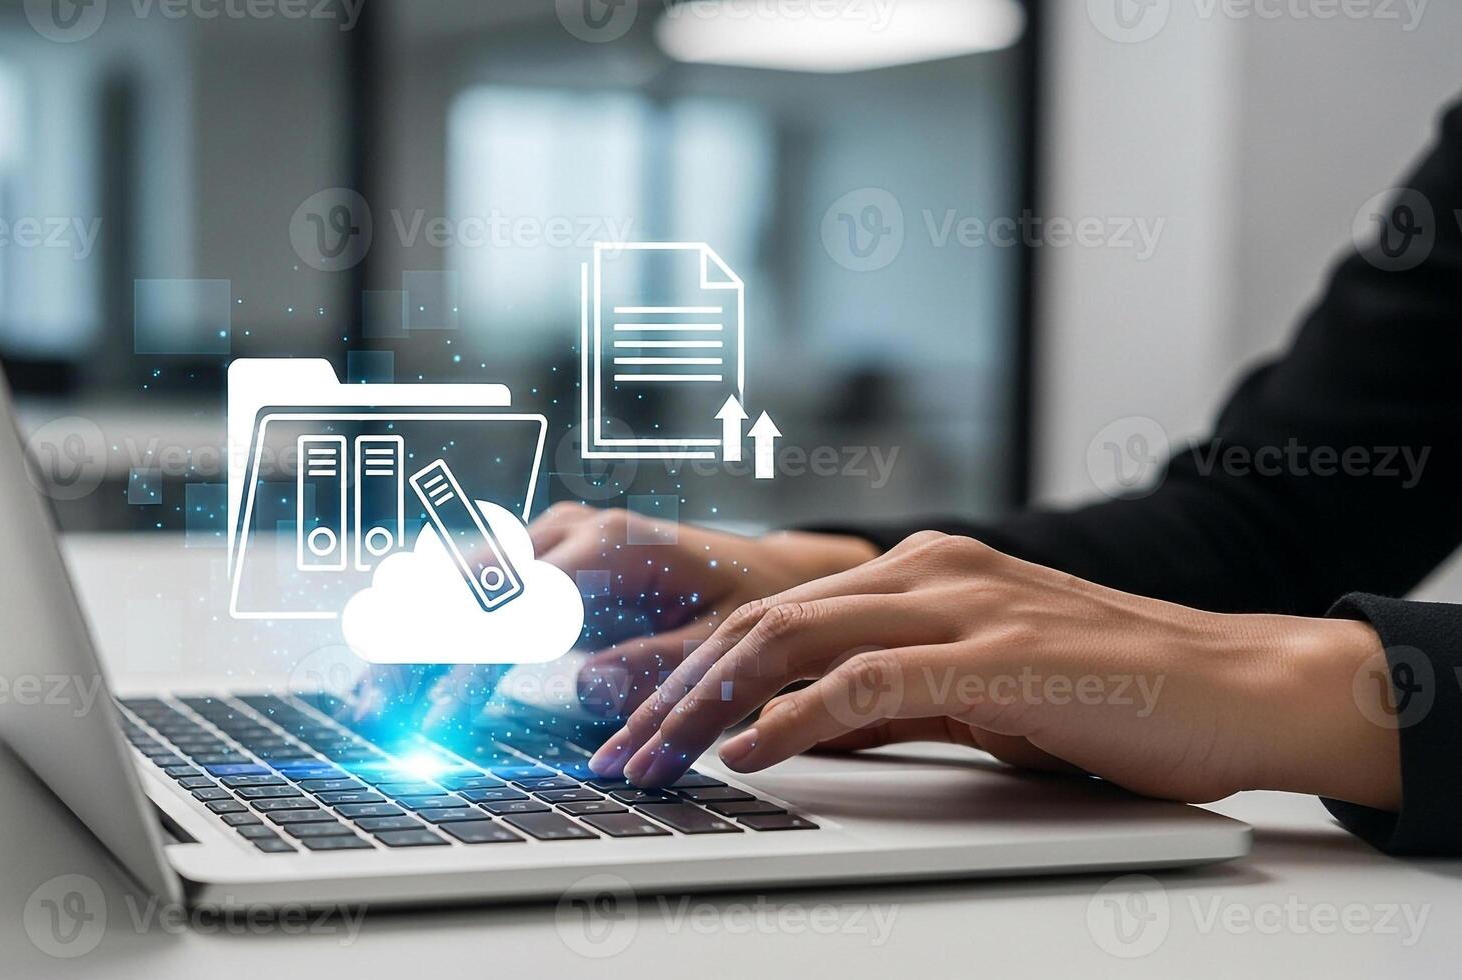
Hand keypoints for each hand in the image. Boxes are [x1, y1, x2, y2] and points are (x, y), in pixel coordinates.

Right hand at [345, 503, 878, 731]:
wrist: (762, 576)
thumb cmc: (750, 609)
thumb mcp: (726, 645)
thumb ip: (659, 666)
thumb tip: (584, 688)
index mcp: (612, 544)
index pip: (519, 600)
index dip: (472, 662)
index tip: (438, 719)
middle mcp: (569, 532)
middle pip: (470, 584)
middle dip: (416, 648)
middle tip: (377, 713)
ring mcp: (548, 545)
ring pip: (458, 586)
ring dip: (411, 642)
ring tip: (368, 704)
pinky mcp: (537, 568)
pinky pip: (473, 598)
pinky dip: (433, 637)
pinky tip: (396, 680)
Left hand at [589, 531, 1400, 809]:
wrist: (1236, 685)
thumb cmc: (1108, 693)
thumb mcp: (970, 689)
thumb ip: (882, 696)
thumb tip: (787, 728)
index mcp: (914, 569)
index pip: (766, 611)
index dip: (684, 665)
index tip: (629, 719)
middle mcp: (924, 569)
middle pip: (758, 620)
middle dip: (670, 689)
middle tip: (614, 749)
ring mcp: (958, 603)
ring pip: (791, 640)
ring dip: (706, 706)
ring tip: (654, 759)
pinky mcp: (994, 654)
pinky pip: (865, 681)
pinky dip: (792, 717)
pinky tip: (746, 752)